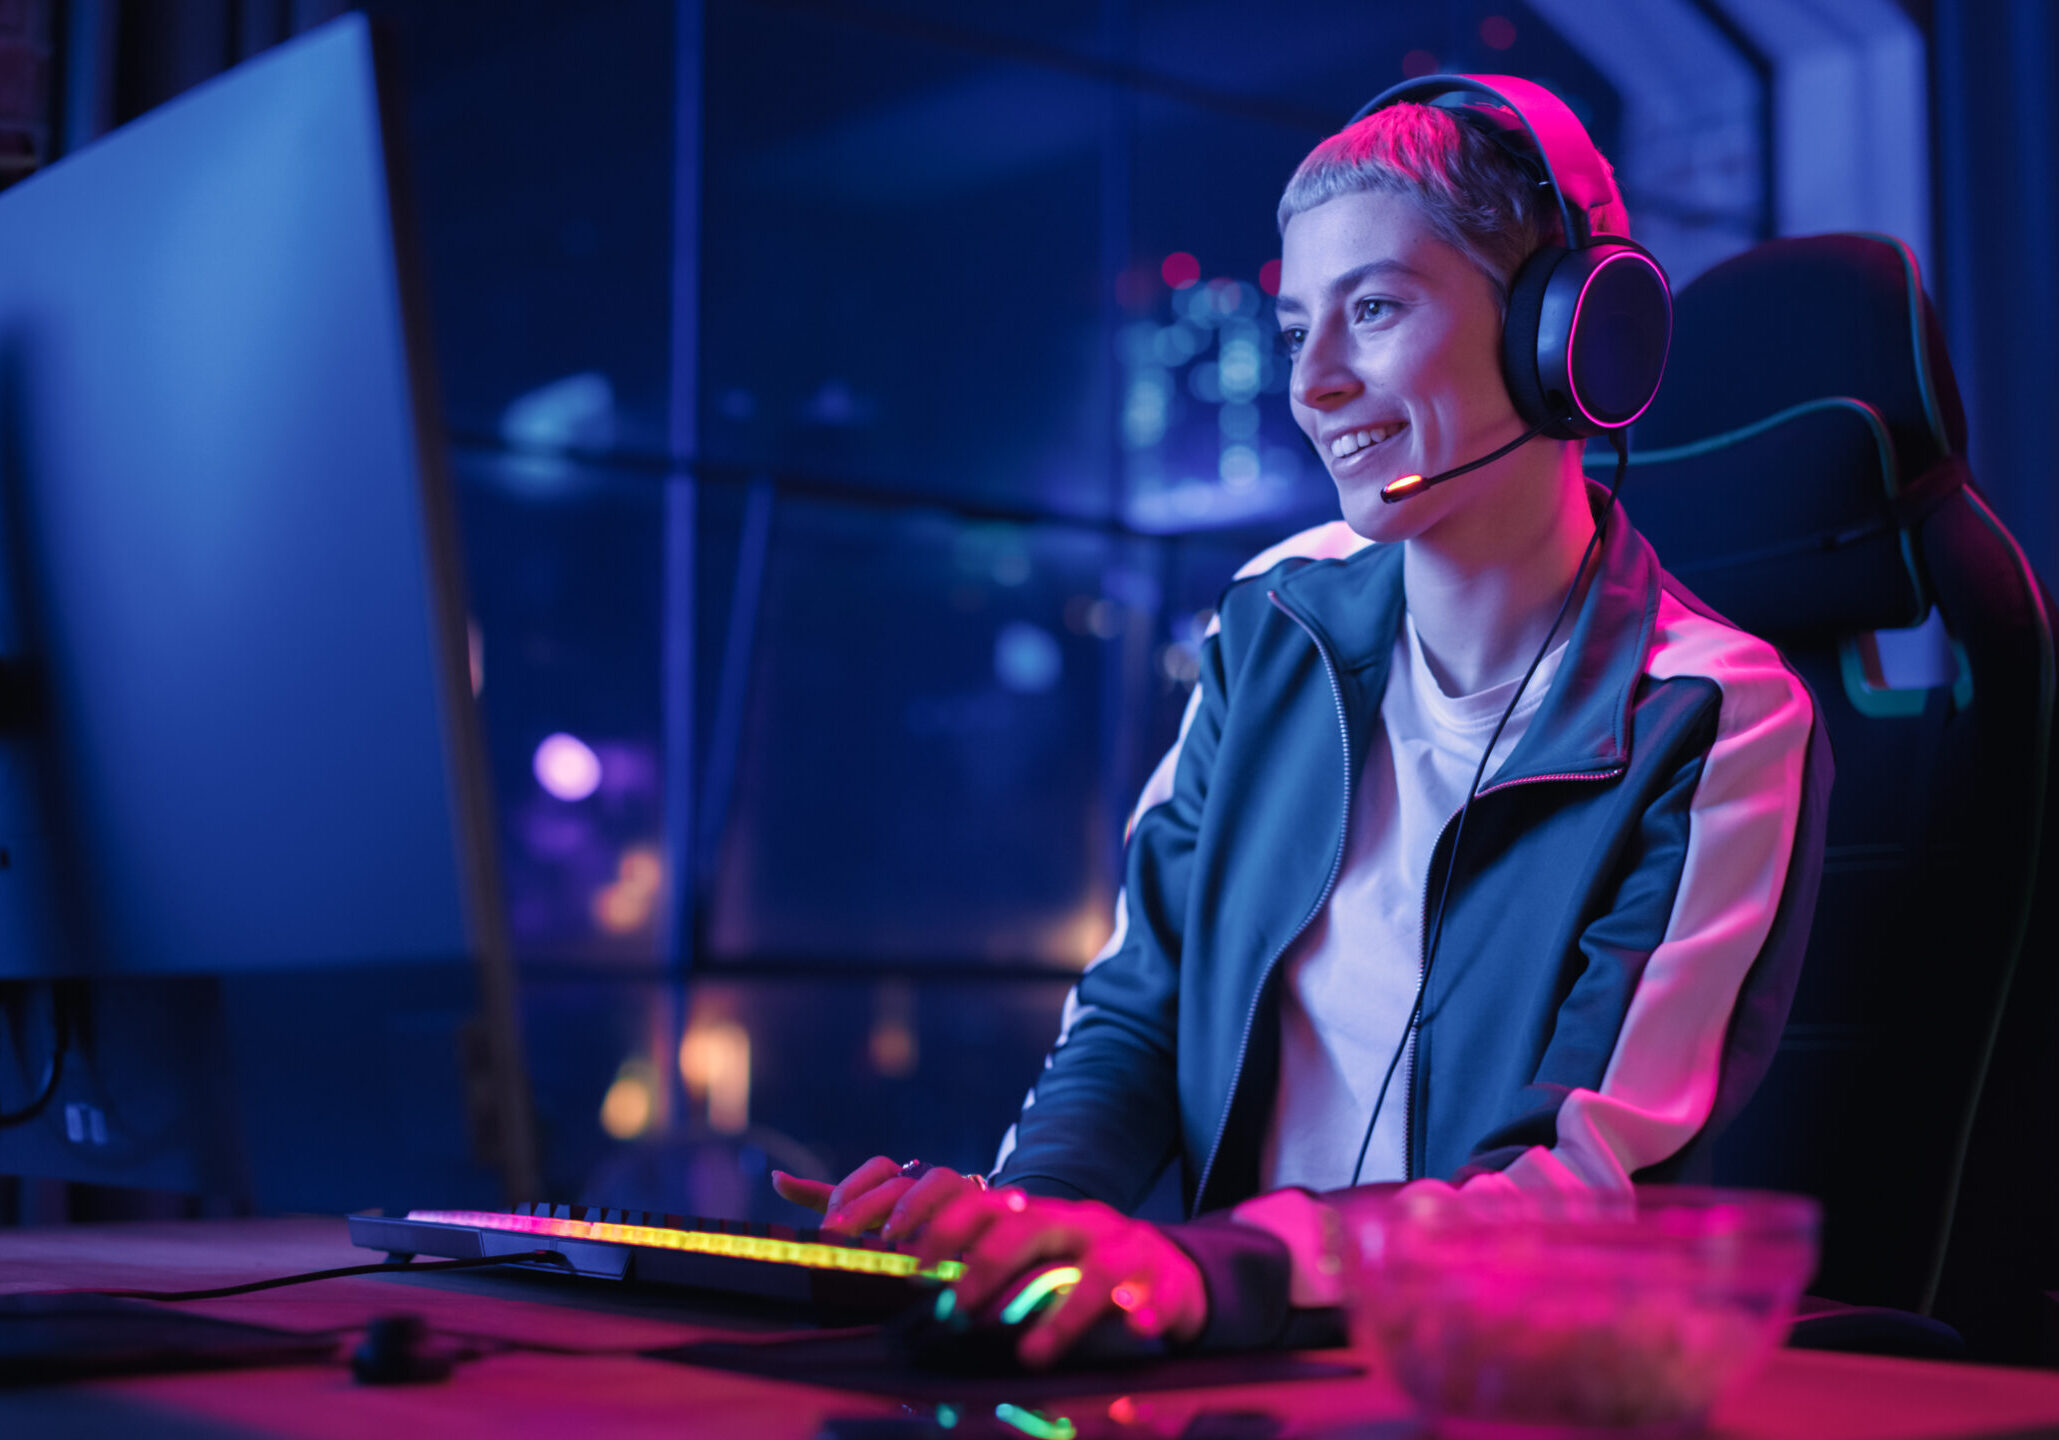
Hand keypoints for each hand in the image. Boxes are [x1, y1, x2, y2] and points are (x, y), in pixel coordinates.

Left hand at [771, 1157, 985, 1239]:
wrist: (982, 1231)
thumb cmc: (914, 1225)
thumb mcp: (866, 1214)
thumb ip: (826, 1198)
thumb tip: (776, 1177)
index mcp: (904, 1178)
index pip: (877, 1169)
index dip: (852, 1190)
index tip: (831, 1224)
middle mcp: (932, 1179)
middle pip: (897, 1182)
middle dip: (866, 1206)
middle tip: (840, 1234)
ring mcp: (963, 1192)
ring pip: (939, 1182)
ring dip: (912, 1206)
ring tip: (891, 1235)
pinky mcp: (989, 1211)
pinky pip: (976, 1208)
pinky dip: (957, 1226)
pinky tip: (938, 1252)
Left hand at [913, 1189, 1207, 1368]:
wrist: (1174, 1275)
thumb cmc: (1091, 1278)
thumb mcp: (1045, 1267)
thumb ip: (1000, 1281)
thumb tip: (936, 1314)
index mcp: (1045, 1218)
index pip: (988, 1205)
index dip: (948, 1227)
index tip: (914, 1266)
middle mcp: (1082, 1225)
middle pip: (1032, 1226)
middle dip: (990, 1263)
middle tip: (957, 1310)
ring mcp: (1128, 1250)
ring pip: (1097, 1268)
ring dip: (1063, 1314)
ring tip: (1033, 1354)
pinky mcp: (1170, 1282)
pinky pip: (1160, 1296)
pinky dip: (1146, 1311)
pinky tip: (1137, 1330)